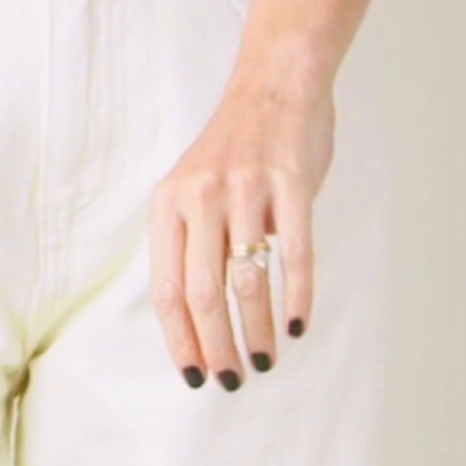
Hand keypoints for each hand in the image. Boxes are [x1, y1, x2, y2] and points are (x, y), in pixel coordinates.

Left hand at [149, 70, 333, 387]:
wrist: (275, 84)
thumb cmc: (235, 151)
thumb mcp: (193, 189)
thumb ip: (190, 242)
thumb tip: (194, 323)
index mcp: (170, 202)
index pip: (167, 288)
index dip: (180, 339)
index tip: (194, 376)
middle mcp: (203, 195)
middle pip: (203, 293)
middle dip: (217, 347)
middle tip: (232, 381)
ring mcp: (248, 188)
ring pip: (248, 280)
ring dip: (257, 331)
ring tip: (266, 361)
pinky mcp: (292, 182)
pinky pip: (296, 253)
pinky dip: (297, 296)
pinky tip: (298, 325)